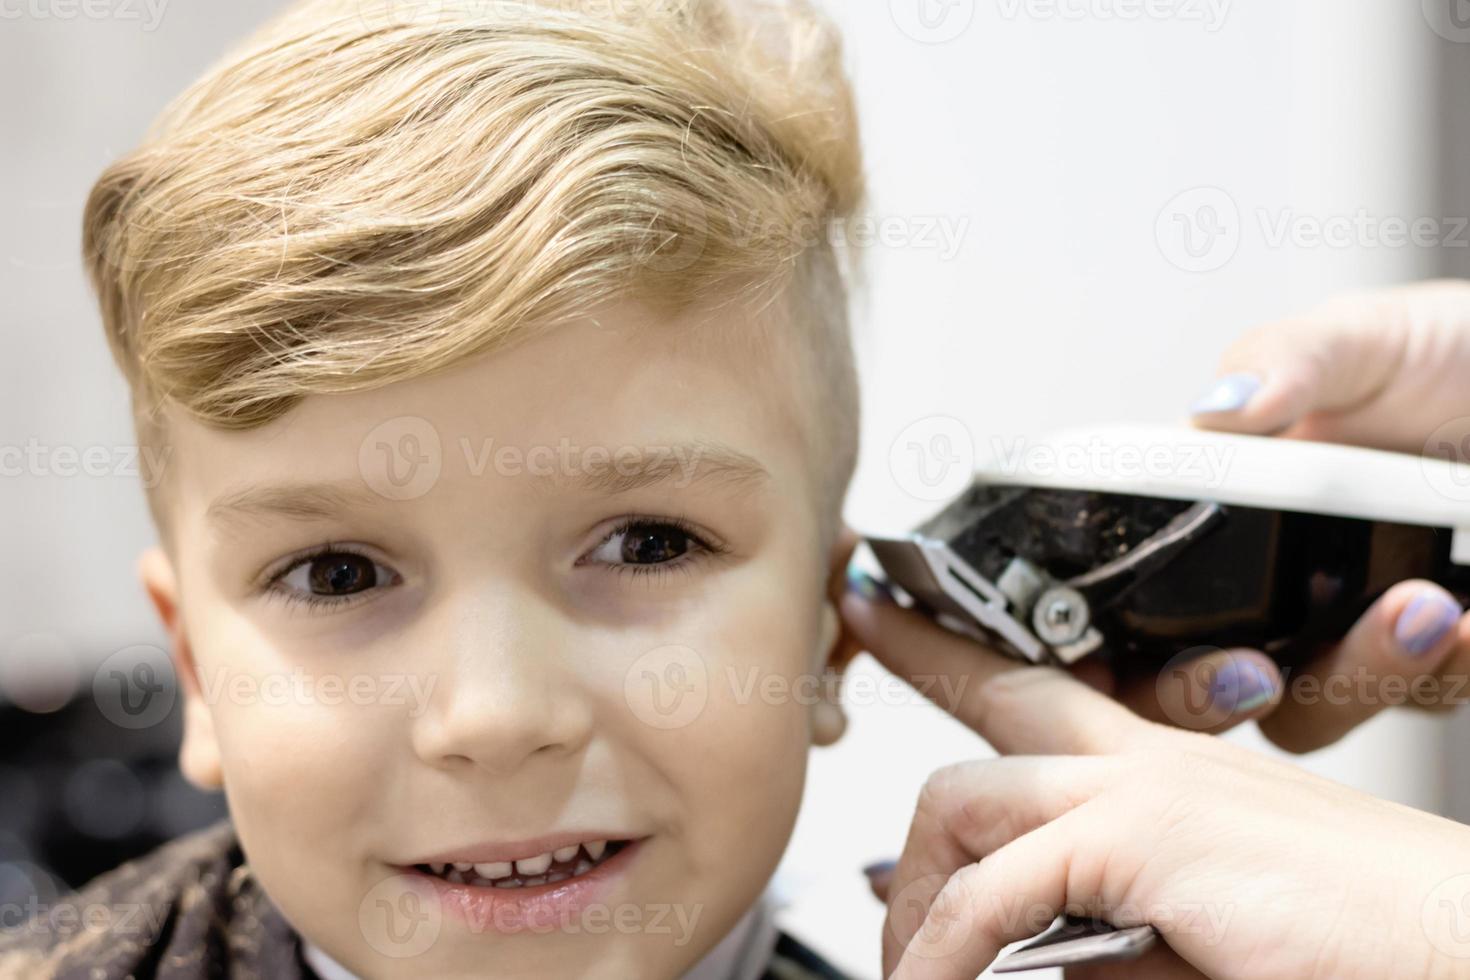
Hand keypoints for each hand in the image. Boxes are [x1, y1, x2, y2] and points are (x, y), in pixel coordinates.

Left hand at [842, 585, 1469, 979]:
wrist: (1464, 946)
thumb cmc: (1349, 945)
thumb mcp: (1194, 937)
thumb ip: (1104, 936)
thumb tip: (1023, 957)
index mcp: (1167, 772)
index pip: (1039, 690)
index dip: (950, 643)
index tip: (886, 605)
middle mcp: (1151, 760)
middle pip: (994, 704)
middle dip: (912, 669)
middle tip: (860, 675)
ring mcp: (1147, 787)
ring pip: (965, 795)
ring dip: (918, 888)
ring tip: (908, 964)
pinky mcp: (1148, 836)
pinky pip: (998, 890)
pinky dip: (949, 950)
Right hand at [1140, 280, 1469, 750]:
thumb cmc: (1440, 354)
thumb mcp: (1358, 339)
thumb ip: (1288, 359)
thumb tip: (1218, 406)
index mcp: (1216, 513)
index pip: (1128, 605)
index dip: (1106, 654)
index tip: (1119, 661)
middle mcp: (1267, 584)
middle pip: (1198, 686)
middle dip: (1211, 695)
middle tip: (1257, 670)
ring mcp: (1346, 626)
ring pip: (1311, 710)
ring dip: (1356, 678)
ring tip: (1421, 611)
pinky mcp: (1434, 653)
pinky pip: (1425, 695)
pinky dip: (1446, 670)